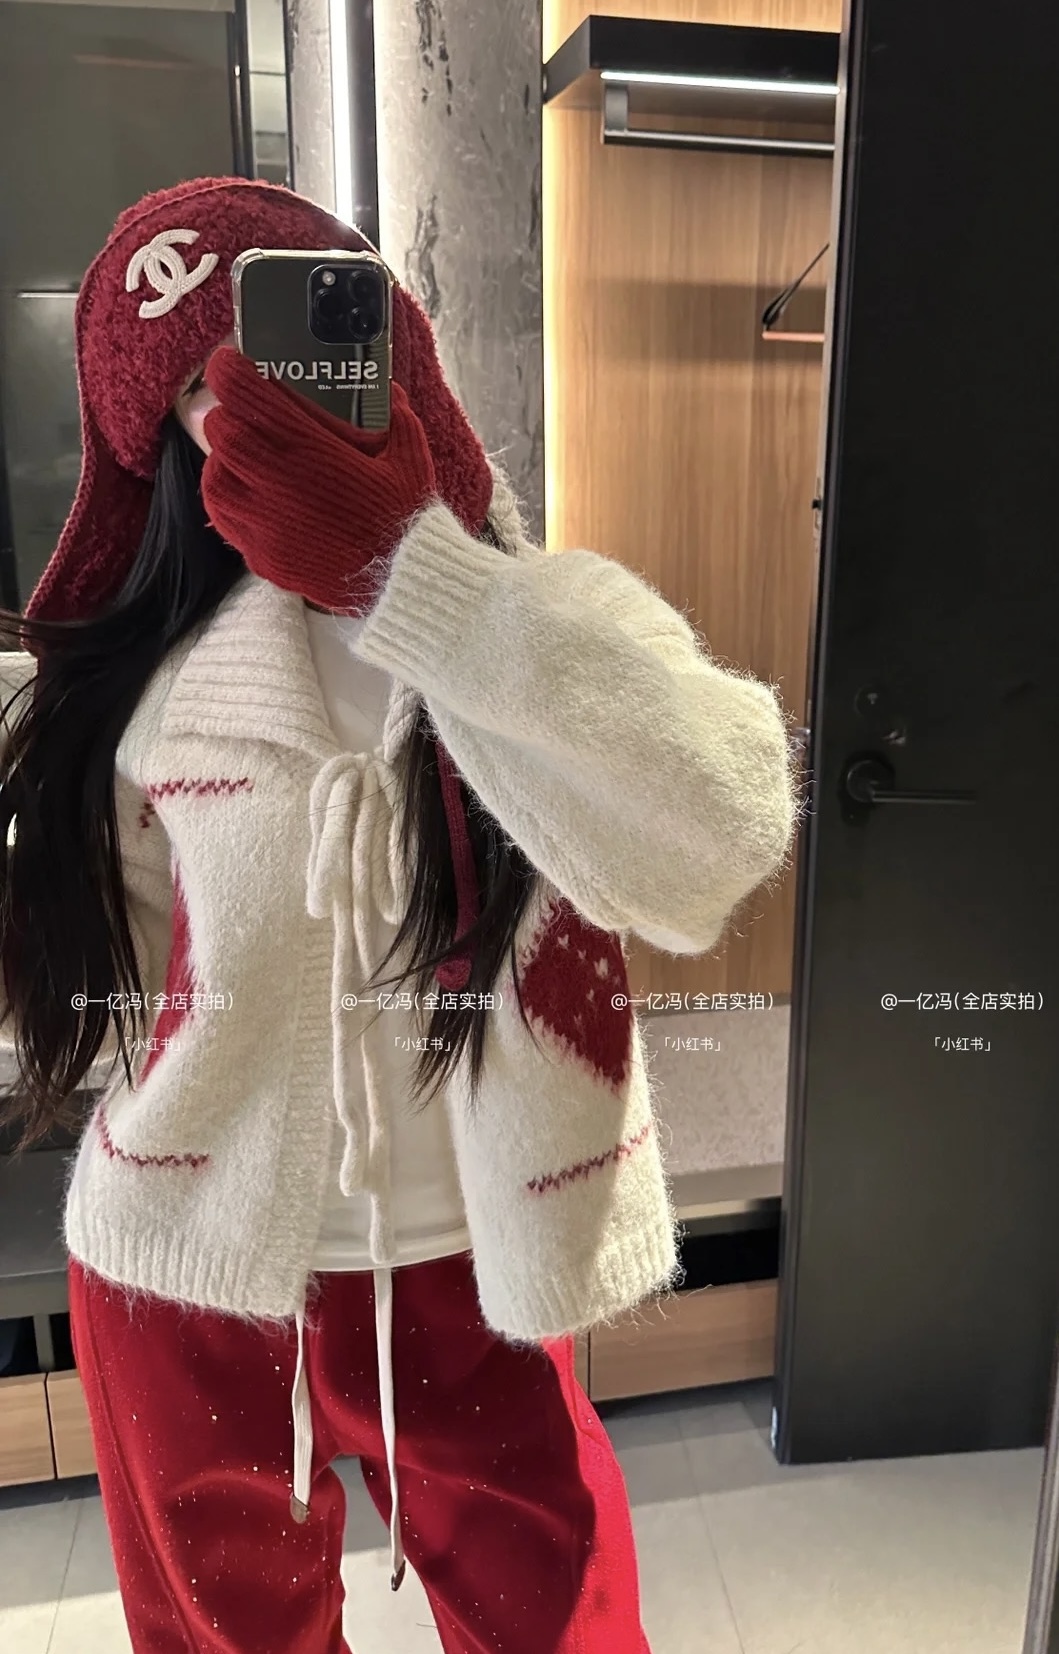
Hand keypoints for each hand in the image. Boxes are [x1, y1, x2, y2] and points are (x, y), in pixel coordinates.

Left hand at [200, 348, 436, 613]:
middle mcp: (274, 482)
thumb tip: (386, 390)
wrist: (401, 583)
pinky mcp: (261, 556)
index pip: (242, 395)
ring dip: (225, 459)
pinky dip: (229, 498)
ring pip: (214, 475)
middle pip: (221, 431)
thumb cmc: (406, 517)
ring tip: (248, 458)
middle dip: (231, 416)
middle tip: (250, 415)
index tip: (230, 363)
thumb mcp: (410, 455)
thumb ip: (395, 414)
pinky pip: (224, 518)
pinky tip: (250, 495)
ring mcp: (262, 523)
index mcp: (307, 449)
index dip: (227, 371)